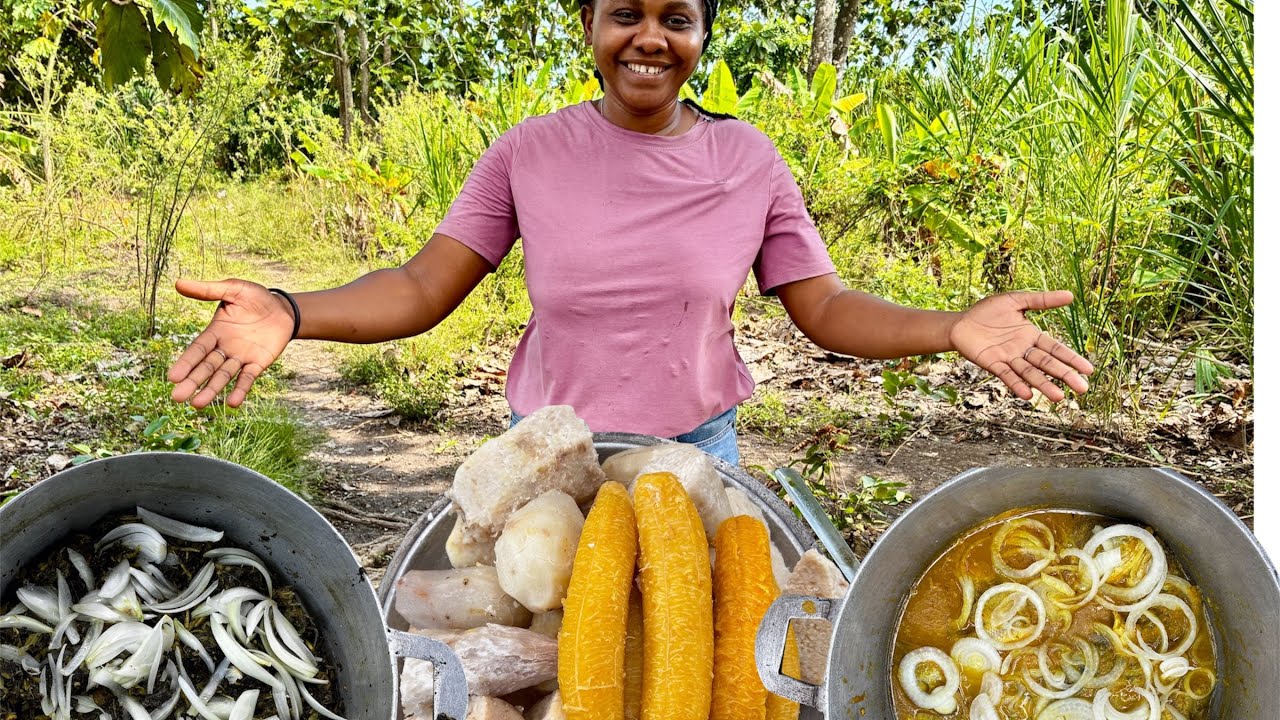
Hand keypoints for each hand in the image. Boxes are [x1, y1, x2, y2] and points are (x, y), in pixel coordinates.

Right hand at [167, 279, 294, 408]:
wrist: (284, 309)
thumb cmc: (256, 298)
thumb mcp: (233, 290)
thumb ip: (208, 290)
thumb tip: (178, 283)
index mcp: (215, 332)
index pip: (196, 350)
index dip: (185, 363)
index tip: (172, 377)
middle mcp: (224, 348)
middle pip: (206, 368)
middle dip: (192, 382)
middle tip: (177, 398)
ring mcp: (241, 358)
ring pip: (223, 376)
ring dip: (211, 390)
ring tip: (198, 404)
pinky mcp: (258, 364)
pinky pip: (247, 378)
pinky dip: (240, 390)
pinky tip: (232, 403)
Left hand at [949, 291, 1093, 402]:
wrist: (960, 322)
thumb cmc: (987, 311)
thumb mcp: (1016, 301)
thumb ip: (1041, 300)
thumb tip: (1071, 295)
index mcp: (1032, 336)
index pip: (1056, 349)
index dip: (1071, 359)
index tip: (1089, 370)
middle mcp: (1023, 350)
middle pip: (1047, 364)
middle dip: (1064, 376)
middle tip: (1083, 389)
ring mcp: (1009, 359)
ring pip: (1029, 373)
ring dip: (1043, 385)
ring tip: (1058, 397)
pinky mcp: (992, 364)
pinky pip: (1007, 375)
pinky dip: (1017, 385)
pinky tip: (1028, 395)